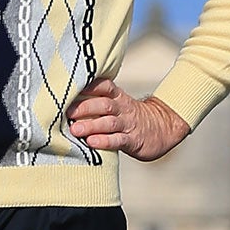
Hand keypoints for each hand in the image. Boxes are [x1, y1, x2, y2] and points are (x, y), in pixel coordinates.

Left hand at [67, 77, 188, 161]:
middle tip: (67, 112)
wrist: (163, 128)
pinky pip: (118, 140)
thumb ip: (96, 103)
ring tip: (75, 129)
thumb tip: (66, 103)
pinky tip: (92, 143)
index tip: (71, 88)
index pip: (104, 86)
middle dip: (85, 108)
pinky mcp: (132, 140)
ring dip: (91, 125)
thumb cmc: (129, 118)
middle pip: (104, 104)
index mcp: (117, 97)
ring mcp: (128, 124)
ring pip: (109, 122)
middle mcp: (122, 109)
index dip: (89, 86)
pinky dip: (104, 141)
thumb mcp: (117, 104)